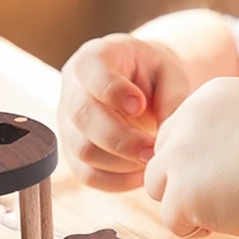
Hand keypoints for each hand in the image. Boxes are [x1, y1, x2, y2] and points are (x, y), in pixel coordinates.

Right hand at [59, 34, 191, 190]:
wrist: (143, 86)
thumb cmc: (155, 75)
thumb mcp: (169, 74)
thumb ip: (171, 99)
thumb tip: (165, 137)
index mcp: (95, 57)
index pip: (91, 70)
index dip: (112, 90)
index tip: (139, 105)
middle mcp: (73, 87)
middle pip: (83, 117)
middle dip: (120, 139)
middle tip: (152, 150)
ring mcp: (68, 121)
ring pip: (82, 150)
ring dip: (120, 163)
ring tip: (151, 161)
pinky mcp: (72, 150)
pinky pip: (86, 174)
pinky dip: (115, 181)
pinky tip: (140, 174)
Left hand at [144, 76, 238, 237]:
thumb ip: (230, 127)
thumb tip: (205, 159)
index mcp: (214, 93)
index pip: (183, 126)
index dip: (201, 155)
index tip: (228, 170)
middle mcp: (190, 115)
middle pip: (163, 152)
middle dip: (184, 177)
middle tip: (221, 194)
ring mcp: (181, 153)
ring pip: (157, 184)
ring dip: (184, 201)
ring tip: (222, 209)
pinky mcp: (180, 191)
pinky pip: (170, 219)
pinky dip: (193, 228)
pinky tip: (225, 222)